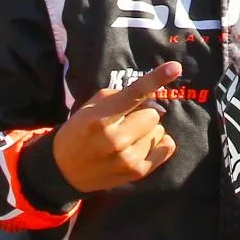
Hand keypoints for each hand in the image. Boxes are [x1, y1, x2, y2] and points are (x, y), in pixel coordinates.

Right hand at [52, 61, 182, 193]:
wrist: (64, 170)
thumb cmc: (79, 131)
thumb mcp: (91, 107)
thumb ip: (120, 97)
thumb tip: (152, 98)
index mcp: (101, 118)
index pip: (134, 94)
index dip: (156, 78)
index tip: (175, 67)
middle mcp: (116, 139)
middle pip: (153, 113)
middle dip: (142, 113)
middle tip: (126, 121)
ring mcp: (129, 158)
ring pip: (159, 130)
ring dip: (148, 130)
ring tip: (128, 137)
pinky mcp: (138, 172)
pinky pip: (167, 147)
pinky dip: (158, 142)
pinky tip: (141, 145)